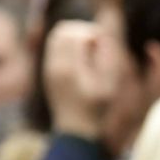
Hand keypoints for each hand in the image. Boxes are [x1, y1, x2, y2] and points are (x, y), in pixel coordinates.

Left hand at [43, 20, 116, 140]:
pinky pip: (54, 46)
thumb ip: (108, 58)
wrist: (76, 129)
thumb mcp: (110, 85)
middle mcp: (55, 65)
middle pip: (64, 30)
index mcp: (70, 68)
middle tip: (96, 45)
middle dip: (83, 31)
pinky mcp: (48, 71)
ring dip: (74, 36)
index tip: (103, 45)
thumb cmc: (97, 108)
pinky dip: (68, 44)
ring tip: (88, 50)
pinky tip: (80, 58)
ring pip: (57, 36)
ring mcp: (49, 68)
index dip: (94, 33)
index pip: (77, 34)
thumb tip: (102, 37)